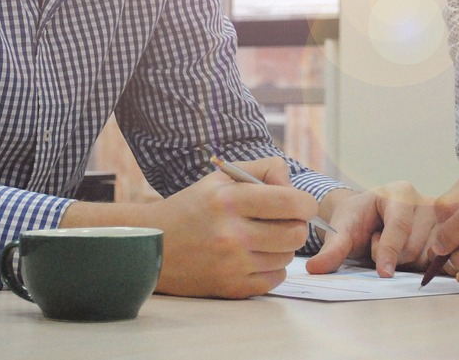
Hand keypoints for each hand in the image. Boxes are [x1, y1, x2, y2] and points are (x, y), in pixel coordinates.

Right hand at [65, 156, 318, 298]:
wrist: (153, 244)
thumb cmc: (192, 206)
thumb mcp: (221, 177)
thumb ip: (262, 171)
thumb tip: (292, 184)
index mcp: (229, 200)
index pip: (290, 202)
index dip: (305, 203)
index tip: (301, 204)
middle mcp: (231, 234)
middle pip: (295, 234)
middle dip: (297, 226)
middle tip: (284, 222)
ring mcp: (231, 264)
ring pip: (287, 257)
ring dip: (282, 247)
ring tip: (263, 238)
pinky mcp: (231, 288)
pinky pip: (275, 279)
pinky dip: (272, 267)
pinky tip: (256, 256)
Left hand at [304, 182, 435, 277]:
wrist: (368, 219)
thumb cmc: (357, 219)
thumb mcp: (342, 229)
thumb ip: (332, 248)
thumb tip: (316, 268)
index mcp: (400, 192)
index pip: (399, 225)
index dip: (389, 250)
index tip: (383, 273)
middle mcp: (424, 202)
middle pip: (413, 245)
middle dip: (391, 256)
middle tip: (376, 242)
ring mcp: (439, 220)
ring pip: (426, 257)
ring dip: (405, 262)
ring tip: (392, 246)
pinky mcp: (446, 237)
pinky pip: (440, 262)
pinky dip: (423, 266)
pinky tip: (409, 258)